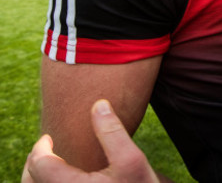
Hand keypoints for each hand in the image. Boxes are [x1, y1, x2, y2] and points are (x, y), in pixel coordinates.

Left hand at [22, 99, 161, 182]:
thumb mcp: (132, 159)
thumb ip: (112, 132)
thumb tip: (99, 104)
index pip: (40, 165)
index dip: (40, 147)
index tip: (48, 137)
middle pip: (31, 182)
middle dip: (34, 163)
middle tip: (44, 148)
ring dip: (38, 177)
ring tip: (50, 163)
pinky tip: (63, 177)